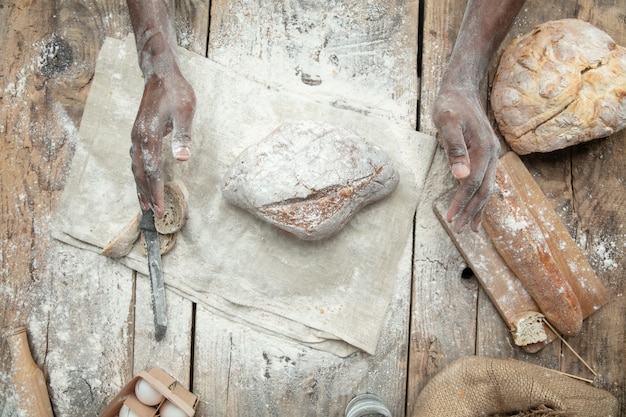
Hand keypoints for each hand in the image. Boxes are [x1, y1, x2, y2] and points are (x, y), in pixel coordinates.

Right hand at [130, 66, 195, 217]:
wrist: (160, 75)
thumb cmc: (175, 93)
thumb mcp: (185, 112)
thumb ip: (183, 136)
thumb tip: (183, 158)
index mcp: (148, 137)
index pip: (152, 171)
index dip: (156, 192)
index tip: (160, 209)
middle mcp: (138, 139)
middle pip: (140, 174)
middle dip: (146, 195)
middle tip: (153, 214)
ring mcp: (136, 137)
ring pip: (135, 168)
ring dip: (140, 187)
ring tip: (145, 204)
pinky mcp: (138, 135)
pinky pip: (136, 161)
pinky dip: (139, 175)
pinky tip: (143, 181)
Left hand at [432, 85, 500, 231]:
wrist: (462, 89)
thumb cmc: (450, 105)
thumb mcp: (447, 122)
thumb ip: (454, 148)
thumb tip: (460, 176)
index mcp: (484, 149)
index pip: (473, 183)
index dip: (461, 202)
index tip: (450, 218)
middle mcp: (492, 154)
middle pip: (483, 190)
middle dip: (470, 211)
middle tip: (458, 230)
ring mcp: (491, 155)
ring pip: (487, 188)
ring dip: (477, 208)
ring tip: (469, 228)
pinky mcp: (485, 154)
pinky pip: (485, 181)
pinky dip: (480, 197)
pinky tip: (474, 207)